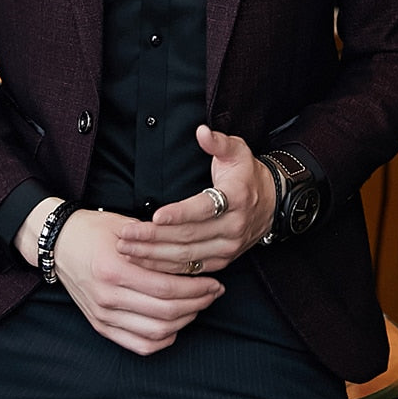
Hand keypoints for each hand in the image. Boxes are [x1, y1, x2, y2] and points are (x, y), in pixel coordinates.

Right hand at [15, 200, 224, 355]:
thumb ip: (156, 242)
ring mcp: (103, 315)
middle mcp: (108, 296)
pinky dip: (162, 340)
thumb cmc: (94, 229)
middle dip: (197, 304)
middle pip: (165, 313)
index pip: (166, 289)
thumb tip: (192, 254)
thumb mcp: (125, 227)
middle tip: (213, 292)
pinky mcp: (100, 325)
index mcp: (115, 269)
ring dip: (184, 321)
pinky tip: (176, 324)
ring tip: (198, 305)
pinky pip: (138, 345)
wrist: (59, 243)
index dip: (196, 288)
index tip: (214, 281)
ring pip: (155, 333)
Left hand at [115, 125, 275, 274]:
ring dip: (154, 255)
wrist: (272, 203)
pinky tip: (144, 262)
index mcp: (236, 198)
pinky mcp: (222, 261)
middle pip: (189, 236)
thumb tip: (201, 131)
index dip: (180, 213)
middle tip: (126, 234)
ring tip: (127, 248)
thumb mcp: (236, 151)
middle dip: (154, 237)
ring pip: (187, 255)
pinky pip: (191, 267)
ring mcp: (228, 247)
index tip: (155, 216)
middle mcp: (233, 226)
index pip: (204, 208)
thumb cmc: (247, 174)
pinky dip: (165, 267)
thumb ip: (217, 142)